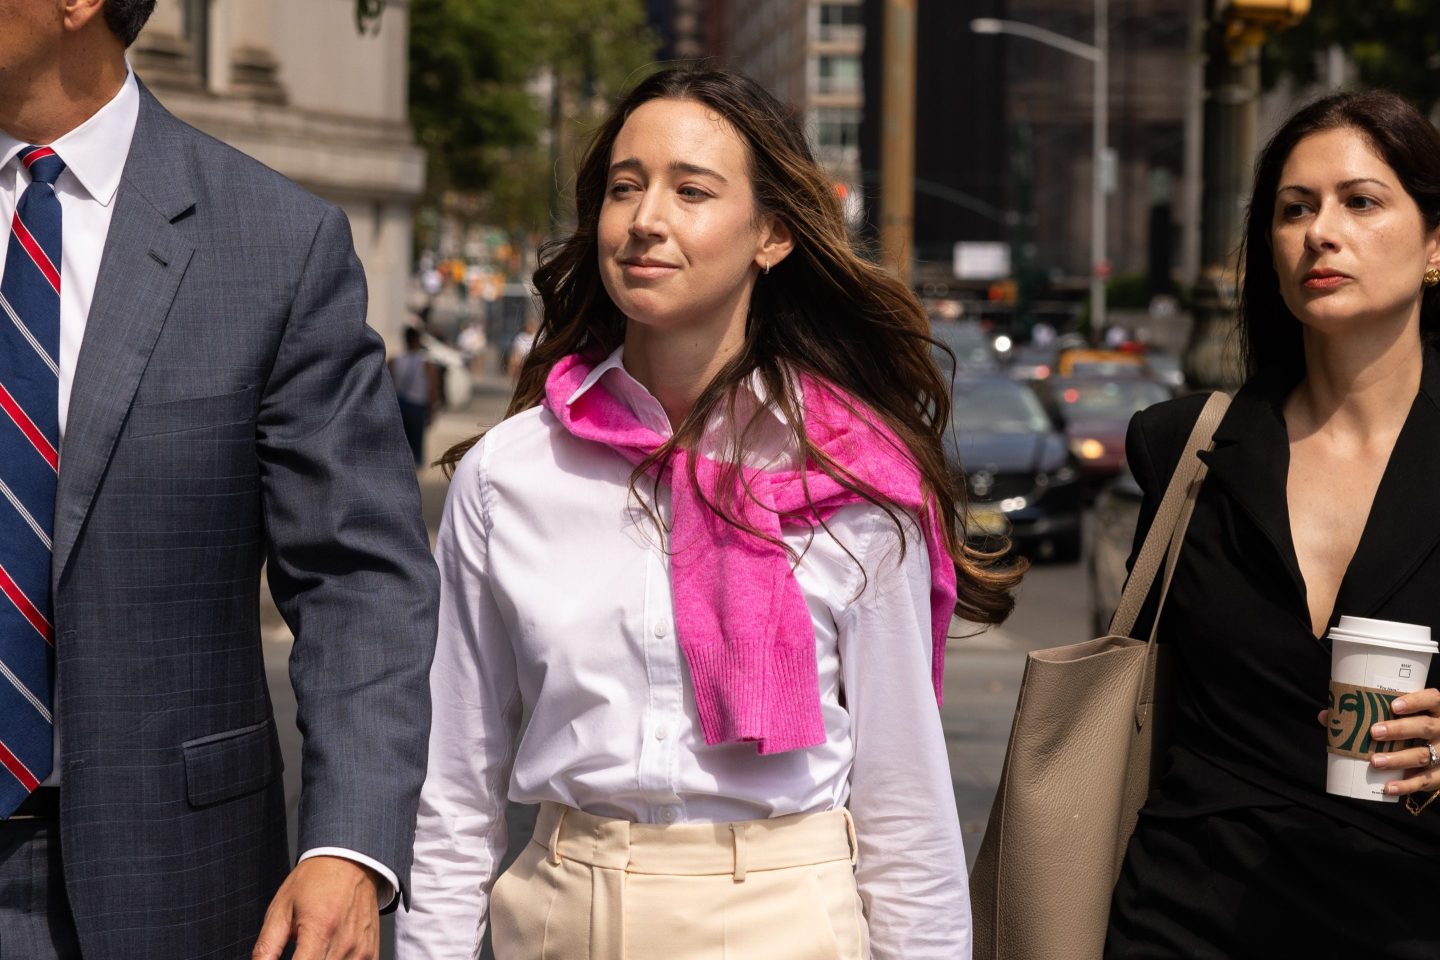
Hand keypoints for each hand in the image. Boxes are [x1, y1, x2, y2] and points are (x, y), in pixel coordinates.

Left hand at [252, 856, 380, 959]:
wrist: (350, 861)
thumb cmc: (316, 881)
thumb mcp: (281, 909)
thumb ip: (267, 947)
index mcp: (320, 929)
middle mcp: (344, 942)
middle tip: (297, 952)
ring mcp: (361, 949)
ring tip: (312, 951)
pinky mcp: (371, 952)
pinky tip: (328, 954)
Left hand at [1367, 688, 1439, 796]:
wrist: (1438, 754)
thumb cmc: (1410, 729)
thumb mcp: (1397, 719)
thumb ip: (1364, 715)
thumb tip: (1326, 716)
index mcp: (1435, 710)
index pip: (1432, 699)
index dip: (1415, 701)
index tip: (1393, 705)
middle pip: (1426, 727)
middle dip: (1400, 729)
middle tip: (1374, 732)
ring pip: (1423, 755)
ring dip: (1398, 759)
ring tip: (1374, 761)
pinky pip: (1425, 781)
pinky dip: (1405, 786)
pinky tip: (1387, 787)